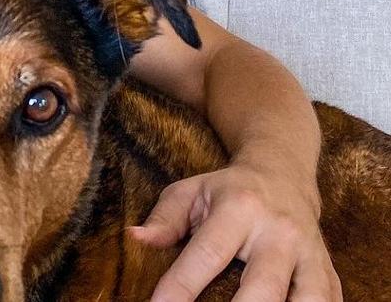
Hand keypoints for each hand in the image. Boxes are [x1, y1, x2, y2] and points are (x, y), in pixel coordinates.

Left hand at [129, 162, 341, 300]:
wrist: (284, 174)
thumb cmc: (227, 189)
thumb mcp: (190, 192)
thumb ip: (164, 219)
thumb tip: (136, 240)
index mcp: (239, 208)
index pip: (207, 254)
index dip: (182, 286)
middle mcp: (279, 232)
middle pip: (263, 288)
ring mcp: (310, 254)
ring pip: (307, 301)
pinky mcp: (328, 272)